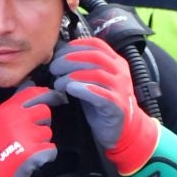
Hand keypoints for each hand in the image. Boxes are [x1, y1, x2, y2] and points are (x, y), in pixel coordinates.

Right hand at [0, 83, 62, 176]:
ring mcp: (27, 136)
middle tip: (31, 135)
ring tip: (25, 150)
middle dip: (42, 122)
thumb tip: (33, 90)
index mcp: (8, 109)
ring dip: (41, 141)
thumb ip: (13, 107)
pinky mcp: (33, 153)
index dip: (49, 94)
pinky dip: (45, 155)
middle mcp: (18, 118)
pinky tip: (31, 160)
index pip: (34, 92)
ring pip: (48, 133)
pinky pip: (51, 149)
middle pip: (45, 112)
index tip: (58, 99)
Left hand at [49, 35, 158, 174]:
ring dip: (73, 75)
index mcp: (115, 62)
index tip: (58, 54)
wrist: (122, 132)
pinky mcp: (118, 106)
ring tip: (58, 83)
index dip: (75, 46)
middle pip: (94, 57)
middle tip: (53, 68)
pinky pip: (101, 95)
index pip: (96, 45)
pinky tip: (70, 89)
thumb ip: (81, 70)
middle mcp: (120, 72)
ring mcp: (121, 89)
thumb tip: (58, 59)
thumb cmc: (102, 106)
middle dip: (70, 60)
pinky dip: (84, 90)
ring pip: (96, 74)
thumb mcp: (92, 83)